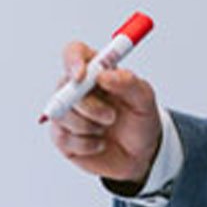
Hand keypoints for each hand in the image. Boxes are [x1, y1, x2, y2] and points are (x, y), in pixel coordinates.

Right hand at [47, 40, 162, 189]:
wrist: (140, 153)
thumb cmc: (140, 120)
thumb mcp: (144, 99)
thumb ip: (128, 82)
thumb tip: (103, 75)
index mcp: (96, 70)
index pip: (74, 53)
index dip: (73, 61)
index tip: (81, 76)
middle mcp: (77, 88)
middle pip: (64, 87)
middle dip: (89, 106)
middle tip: (111, 116)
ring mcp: (67, 112)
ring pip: (62, 115)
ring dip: (88, 126)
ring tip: (105, 129)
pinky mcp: (62, 136)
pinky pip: (63, 138)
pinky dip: (86, 144)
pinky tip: (99, 143)